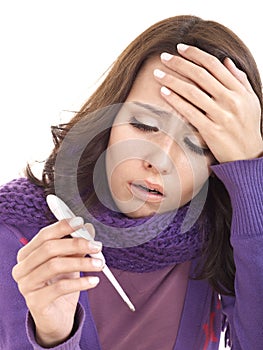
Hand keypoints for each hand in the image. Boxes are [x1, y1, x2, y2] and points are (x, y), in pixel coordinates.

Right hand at [12, 219, 102, 346]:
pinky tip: (94, 281)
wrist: (56, 317)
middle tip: (96, 246)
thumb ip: (76, 246)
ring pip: (55, 265)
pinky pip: (60, 287)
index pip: (44, 235)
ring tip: (99, 263)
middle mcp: (22, 268)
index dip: (62, 227)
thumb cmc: (60, 285)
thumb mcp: (70, 262)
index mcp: (27, 254)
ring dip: (81, 262)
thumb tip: (88, 229)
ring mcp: (26, 285)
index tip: (80, 223)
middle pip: (49, 248)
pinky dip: (81, 282)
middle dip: (76, 244)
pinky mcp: (35, 302)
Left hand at [153, 44, 262, 162]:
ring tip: (158, 73)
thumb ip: (239, 80)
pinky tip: (163, 92)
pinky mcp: (211, 131)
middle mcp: (231, 100)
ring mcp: (221, 116)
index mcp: (239, 91)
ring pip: (192, 92)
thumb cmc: (247, 127)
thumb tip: (226, 60)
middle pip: (201, 75)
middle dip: (180, 63)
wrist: (248, 157)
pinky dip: (175, 100)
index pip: (214, 65)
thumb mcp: (250, 101)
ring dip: (172, 80)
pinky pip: (190, 112)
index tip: (180, 48)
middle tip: (163, 57)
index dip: (196, 54)